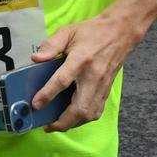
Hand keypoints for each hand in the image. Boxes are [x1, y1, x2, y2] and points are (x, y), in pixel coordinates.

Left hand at [27, 12, 140, 133]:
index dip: (47, 95)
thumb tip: (36, 59)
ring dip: (73, 123)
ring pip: (89, 114)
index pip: (63, 81)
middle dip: (62, 121)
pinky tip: (73, 118)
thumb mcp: (68, 31)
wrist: (121, 32)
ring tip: (58, 124)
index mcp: (81, 59)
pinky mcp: (107, 90)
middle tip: (47, 125)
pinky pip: (96, 111)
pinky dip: (83, 119)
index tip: (36, 105)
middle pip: (80, 108)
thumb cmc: (93, 32)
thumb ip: (51, 45)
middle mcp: (93, 76)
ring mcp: (102, 86)